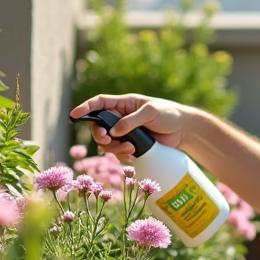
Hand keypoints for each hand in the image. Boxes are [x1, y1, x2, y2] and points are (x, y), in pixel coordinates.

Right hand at [69, 94, 191, 160]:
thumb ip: (131, 121)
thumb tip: (114, 132)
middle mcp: (122, 118)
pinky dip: (122, 155)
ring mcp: (126, 133)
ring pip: (108, 143)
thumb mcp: (151, 113)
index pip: (100, 103)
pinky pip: (119, 152)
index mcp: (124, 104)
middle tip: (108, 141)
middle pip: (99, 127)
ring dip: (114, 148)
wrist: (184, 131)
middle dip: (101, 136)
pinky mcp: (132, 145)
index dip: (86, 108)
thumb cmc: (169, 115)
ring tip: (131, 149)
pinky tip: (134, 154)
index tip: (74, 116)